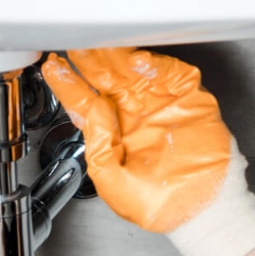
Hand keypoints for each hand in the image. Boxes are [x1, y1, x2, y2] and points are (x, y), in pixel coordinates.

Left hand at [42, 48, 254, 255]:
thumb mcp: (113, 183)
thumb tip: (91, 112)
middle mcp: (135, 115)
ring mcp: (160, 104)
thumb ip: (97, 148)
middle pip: (108, 79)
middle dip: (91, 61)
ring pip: (134, 70)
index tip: (53, 69)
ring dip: (117, 56)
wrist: (200, 209)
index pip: (86, 103)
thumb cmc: (159, 205)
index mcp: (114, 135)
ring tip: (99, 46)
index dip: (69, 85)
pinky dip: (155, 65)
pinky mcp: (188, 98)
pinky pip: (172, 74)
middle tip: (76, 46)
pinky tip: (136, 62)